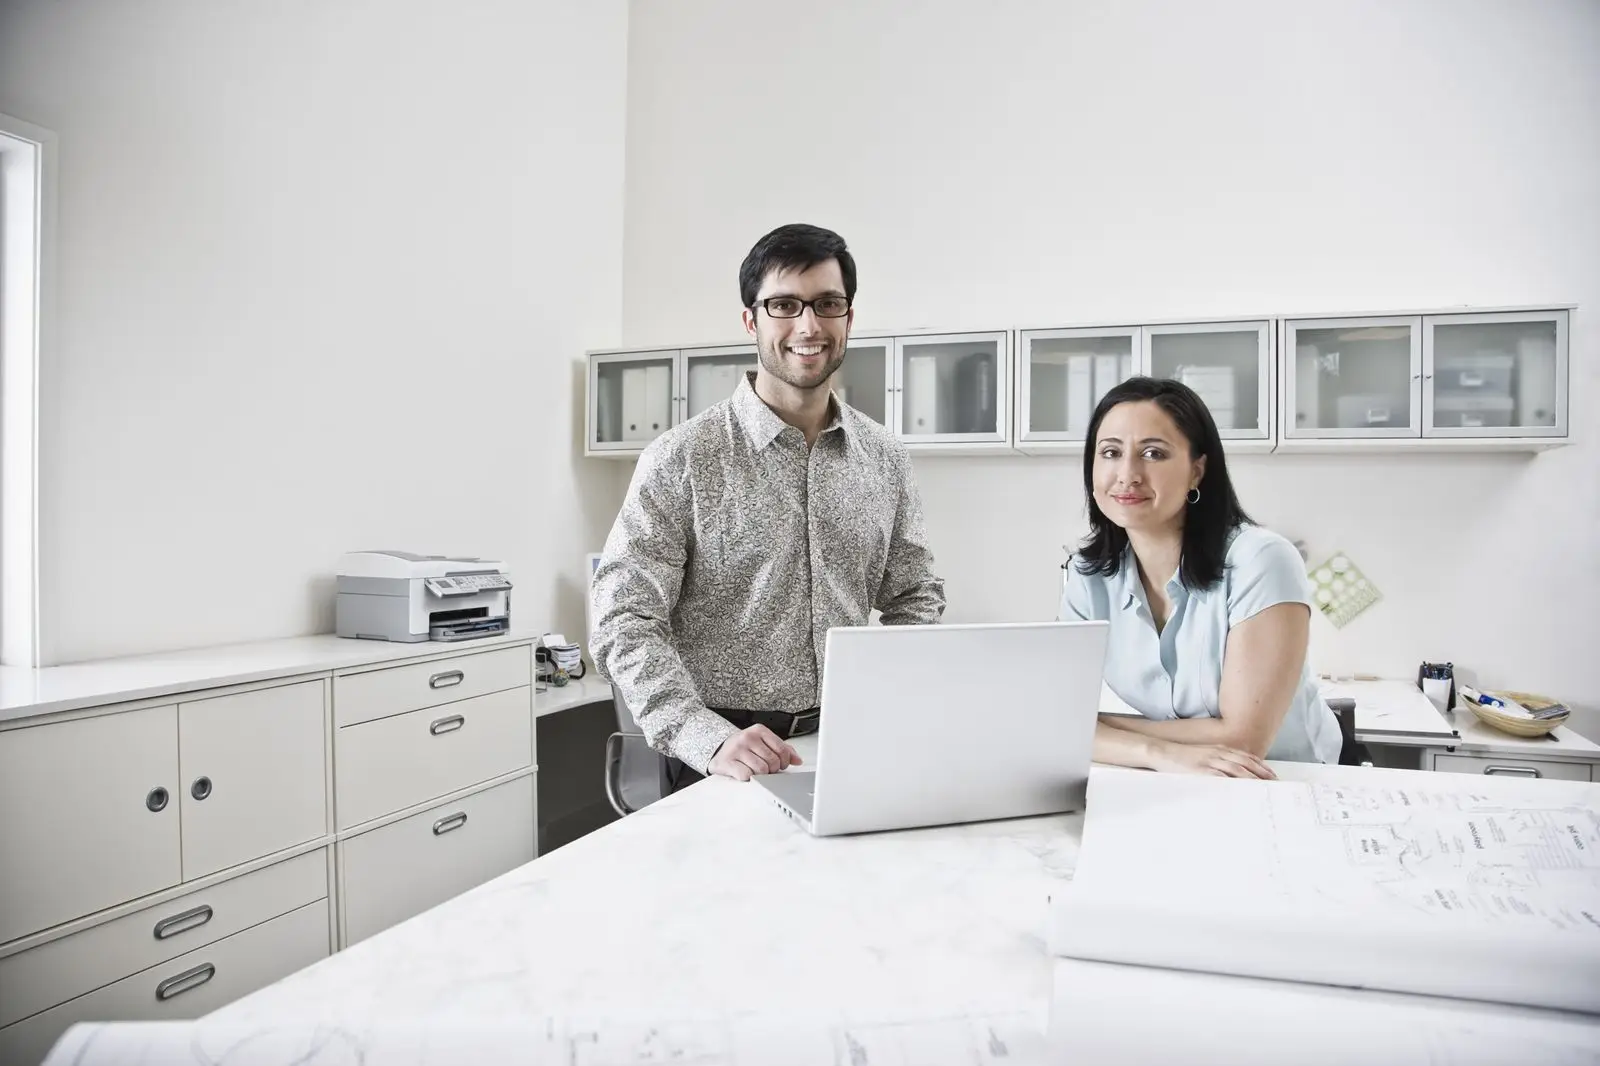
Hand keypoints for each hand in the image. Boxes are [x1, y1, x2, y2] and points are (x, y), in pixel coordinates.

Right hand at [707, 725, 801, 781]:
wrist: (719, 751)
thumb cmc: (743, 748)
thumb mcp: (763, 743)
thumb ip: (782, 749)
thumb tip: (797, 760)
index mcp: (759, 730)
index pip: (782, 750)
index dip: (784, 762)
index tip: (780, 765)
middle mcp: (748, 737)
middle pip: (773, 761)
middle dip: (772, 769)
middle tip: (765, 769)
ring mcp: (737, 749)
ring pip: (761, 770)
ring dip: (760, 775)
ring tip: (754, 770)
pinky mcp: (728, 762)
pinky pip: (746, 775)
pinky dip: (748, 778)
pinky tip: (744, 773)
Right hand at [1149, 741, 1275, 779]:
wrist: (1161, 751)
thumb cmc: (1181, 756)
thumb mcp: (1202, 755)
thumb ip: (1216, 761)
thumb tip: (1229, 774)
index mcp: (1219, 749)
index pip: (1245, 756)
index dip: (1260, 765)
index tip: (1272, 774)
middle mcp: (1217, 753)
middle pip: (1245, 762)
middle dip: (1261, 772)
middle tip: (1275, 782)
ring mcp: (1209, 760)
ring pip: (1236, 769)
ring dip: (1251, 777)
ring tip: (1263, 787)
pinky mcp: (1200, 769)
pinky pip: (1219, 776)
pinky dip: (1231, 782)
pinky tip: (1239, 789)